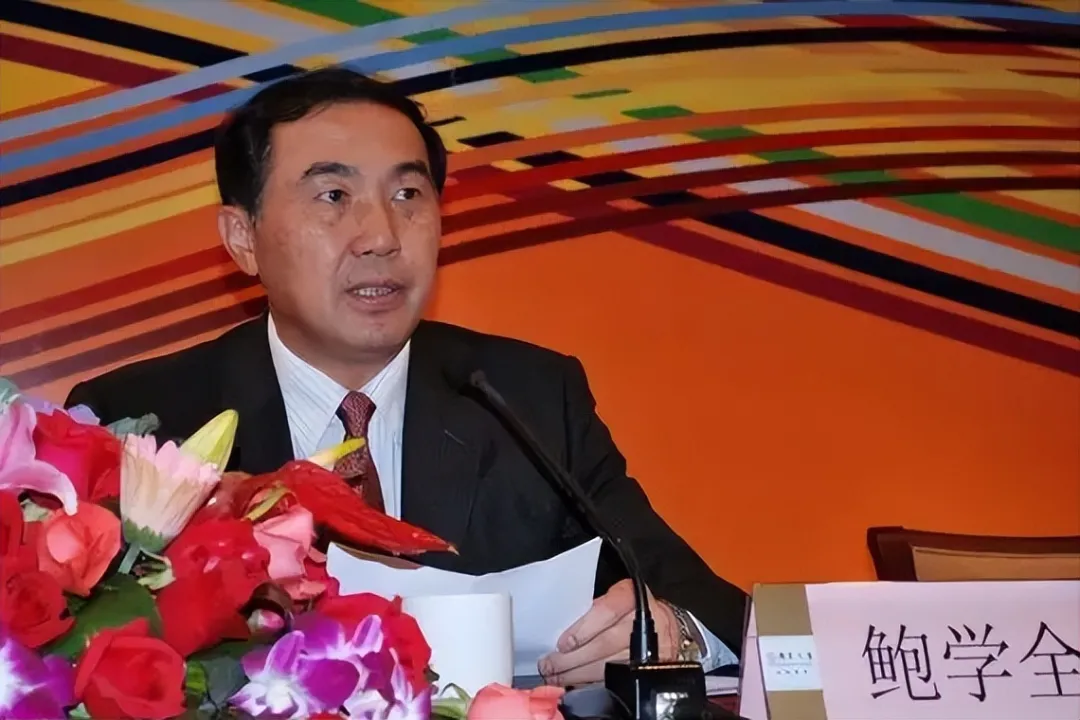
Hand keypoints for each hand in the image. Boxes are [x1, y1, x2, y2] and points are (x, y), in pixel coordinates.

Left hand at [538, 579, 680, 685]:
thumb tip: (560, 632)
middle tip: (550, 665)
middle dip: (574, 658)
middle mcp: (644, 620)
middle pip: (606, 644)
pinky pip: (619, 678)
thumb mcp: (613, 596)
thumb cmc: (629, 606)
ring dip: (580, 674)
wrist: (662, 620)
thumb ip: (592, 610)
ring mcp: (651, 646)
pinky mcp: (652, 666)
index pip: (606, 612)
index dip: (583, 630)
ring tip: (558, 677)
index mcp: (631, 596)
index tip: (562, 644)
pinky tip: (578, 683)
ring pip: (611, 666)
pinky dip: (595, 683)